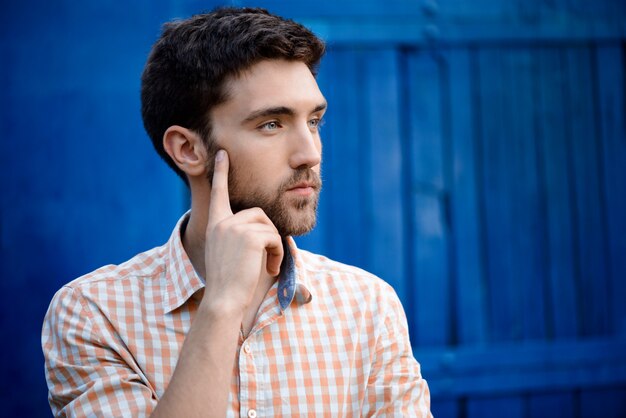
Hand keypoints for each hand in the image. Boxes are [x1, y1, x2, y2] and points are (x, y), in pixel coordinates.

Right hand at [202, 149, 283, 313]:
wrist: (224, 299)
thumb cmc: (229, 282)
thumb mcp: (229, 252)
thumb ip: (239, 235)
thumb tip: (262, 226)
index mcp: (215, 224)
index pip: (218, 193)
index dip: (222, 173)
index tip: (223, 154)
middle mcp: (222, 222)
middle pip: (258, 214)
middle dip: (268, 234)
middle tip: (267, 257)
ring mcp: (234, 228)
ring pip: (268, 226)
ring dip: (274, 246)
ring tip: (267, 264)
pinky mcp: (250, 236)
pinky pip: (274, 237)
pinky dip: (278, 253)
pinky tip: (269, 266)